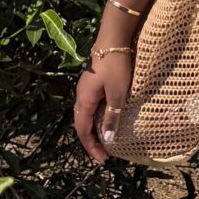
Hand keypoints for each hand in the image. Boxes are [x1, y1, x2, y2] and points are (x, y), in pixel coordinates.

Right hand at [72, 48, 134, 163]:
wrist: (114, 38)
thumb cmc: (116, 66)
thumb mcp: (117, 94)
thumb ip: (111, 117)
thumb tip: (106, 140)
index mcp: (84, 100)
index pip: (82, 131)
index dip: (91, 147)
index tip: (103, 160)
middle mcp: (81, 95)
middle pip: (81, 124)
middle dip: (91, 141)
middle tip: (104, 155)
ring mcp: (86, 88)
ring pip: (86, 115)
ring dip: (93, 129)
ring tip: (105, 140)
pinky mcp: (93, 81)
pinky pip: (91, 106)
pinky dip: (97, 118)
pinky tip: (106, 119)